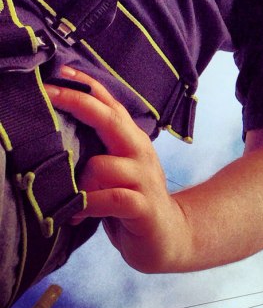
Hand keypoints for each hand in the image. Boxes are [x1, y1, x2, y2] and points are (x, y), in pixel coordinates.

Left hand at [45, 66, 190, 272]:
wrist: (171, 236)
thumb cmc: (132, 203)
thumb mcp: (116, 171)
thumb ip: (97, 151)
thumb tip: (55, 133)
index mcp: (132, 142)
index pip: (110, 106)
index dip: (87, 87)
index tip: (59, 71)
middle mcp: (140, 153)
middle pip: (110, 119)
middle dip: (77, 102)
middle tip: (46, 93)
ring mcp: (144, 178)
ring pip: (101, 165)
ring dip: (79, 183)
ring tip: (72, 203)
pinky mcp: (143, 206)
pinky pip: (111, 197)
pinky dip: (89, 206)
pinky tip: (78, 216)